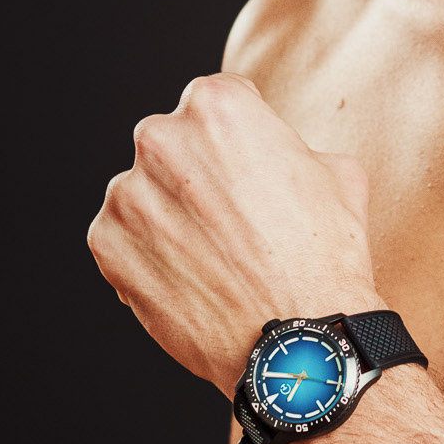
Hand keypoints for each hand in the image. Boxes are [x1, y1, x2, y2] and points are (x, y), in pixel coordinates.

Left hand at [86, 74, 376, 393]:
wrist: (299, 339)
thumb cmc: (325, 256)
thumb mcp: (336, 171)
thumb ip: (288, 145)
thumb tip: (275, 153)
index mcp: (215, 106)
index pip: (218, 104)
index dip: (241, 141)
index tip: (250, 172)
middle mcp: (160, 139)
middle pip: (175, 145)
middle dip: (198, 175)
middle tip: (235, 220)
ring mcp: (127, 194)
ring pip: (147, 194)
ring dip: (172, 216)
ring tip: (216, 257)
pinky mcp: (107, 245)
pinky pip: (124, 240)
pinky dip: (150, 256)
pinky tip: (193, 278)